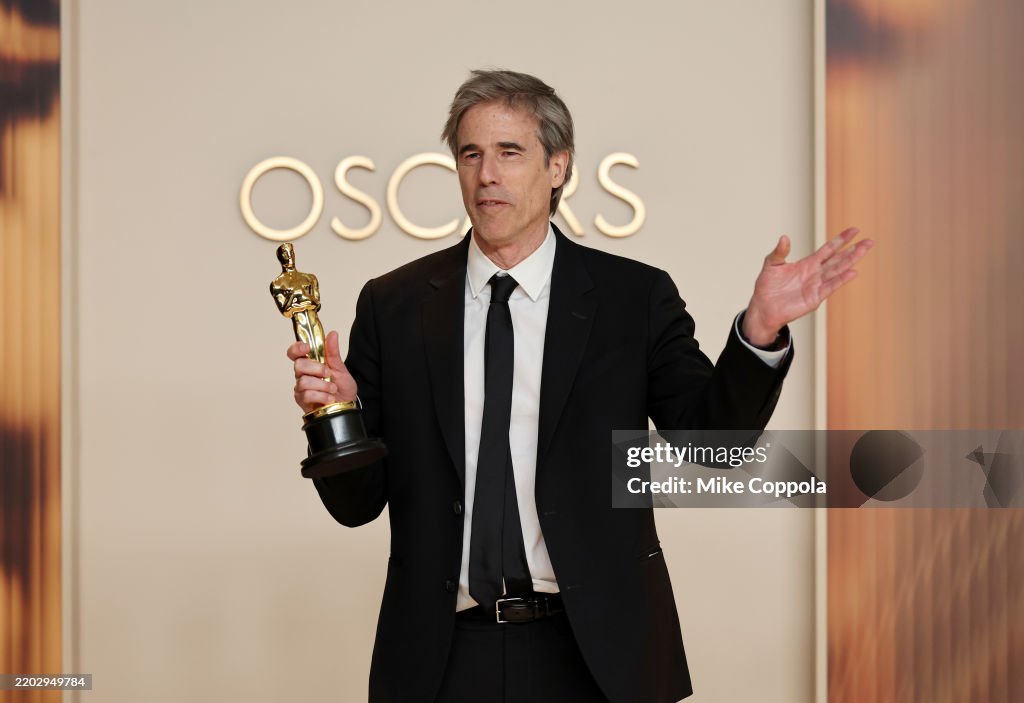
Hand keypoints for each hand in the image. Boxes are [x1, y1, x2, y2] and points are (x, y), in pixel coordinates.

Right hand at [287, 330, 358, 413]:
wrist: (347, 405)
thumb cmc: (342, 387)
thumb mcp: (341, 369)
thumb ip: (334, 353)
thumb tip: (332, 334)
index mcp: (311, 363)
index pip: (295, 352)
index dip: (297, 348)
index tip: (307, 348)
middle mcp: (303, 374)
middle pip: (298, 365)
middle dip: (316, 368)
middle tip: (328, 374)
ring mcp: (301, 387)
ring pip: (303, 381)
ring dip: (322, 385)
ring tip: (332, 389)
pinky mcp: (302, 400)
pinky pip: (307, 395)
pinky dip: (322, 396)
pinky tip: (329, 398)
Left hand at [743, 227, 873, 345]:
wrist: (763, 308)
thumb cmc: (767, 287)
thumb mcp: (771, 265)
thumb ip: (779, 252)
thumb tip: (784, 237)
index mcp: (807, 264)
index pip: (828, 249)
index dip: (841, 240)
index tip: (854, 230)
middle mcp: (815, 273)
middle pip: (838, 259)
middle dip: (853, 250)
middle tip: (869, 241)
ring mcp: (816, 285)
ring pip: (837, 271)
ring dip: (851, 261)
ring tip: (863, 251)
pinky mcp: (814, 298)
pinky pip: (830, 287)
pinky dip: (841, 280)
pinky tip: (853, 272)